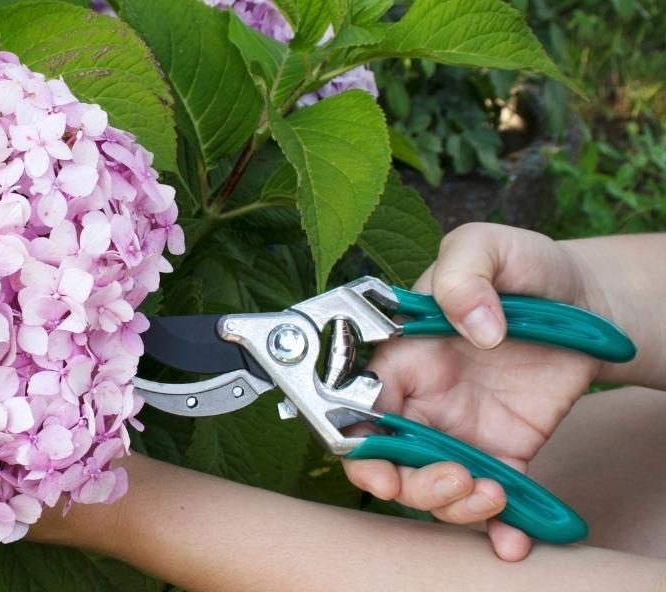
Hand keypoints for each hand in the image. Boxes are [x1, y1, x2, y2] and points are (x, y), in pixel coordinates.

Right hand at [344, 223, 605, 561]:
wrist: (589, 298)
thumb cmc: (525, 267)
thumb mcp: (489, 245)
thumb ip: (465, 272)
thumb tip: (473, 325)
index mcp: (402, 354)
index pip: (355, 403)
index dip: (356, 438)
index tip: (377, 459)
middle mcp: (421, 399)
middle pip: (384, 458)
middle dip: (405, 482)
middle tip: (449, 479)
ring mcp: (460, 430)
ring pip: (429, 486)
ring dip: (449, 505)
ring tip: (490, 494)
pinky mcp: (504, 452)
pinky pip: (492, 500)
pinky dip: (499, 528)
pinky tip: (513, 537)